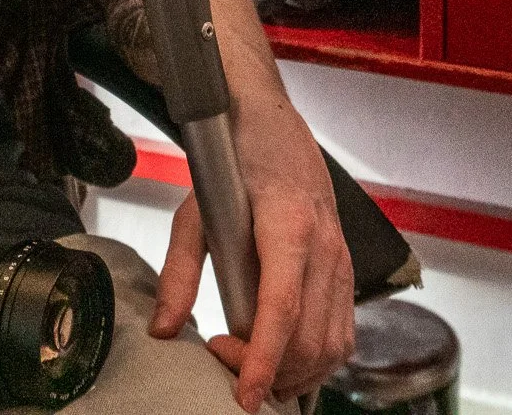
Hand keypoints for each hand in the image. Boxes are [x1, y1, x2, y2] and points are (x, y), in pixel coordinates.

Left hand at [148, 112, 355, 411]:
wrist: (273, 124)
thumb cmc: (235, 161)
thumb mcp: (194, 209)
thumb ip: (180, 271)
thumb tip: (164, 328)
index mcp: (286, 226)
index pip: (282, 309)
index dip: (264, 359)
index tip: (245, 395)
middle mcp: (324, 246)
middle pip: (309, 337)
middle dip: (272, 370)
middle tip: (226, 362)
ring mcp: (342, 259)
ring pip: (333, 343)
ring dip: (298, 374)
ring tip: (256, 375)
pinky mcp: (347, 267)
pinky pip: (344, 330)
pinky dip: (319, 359)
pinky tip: (288, 362)